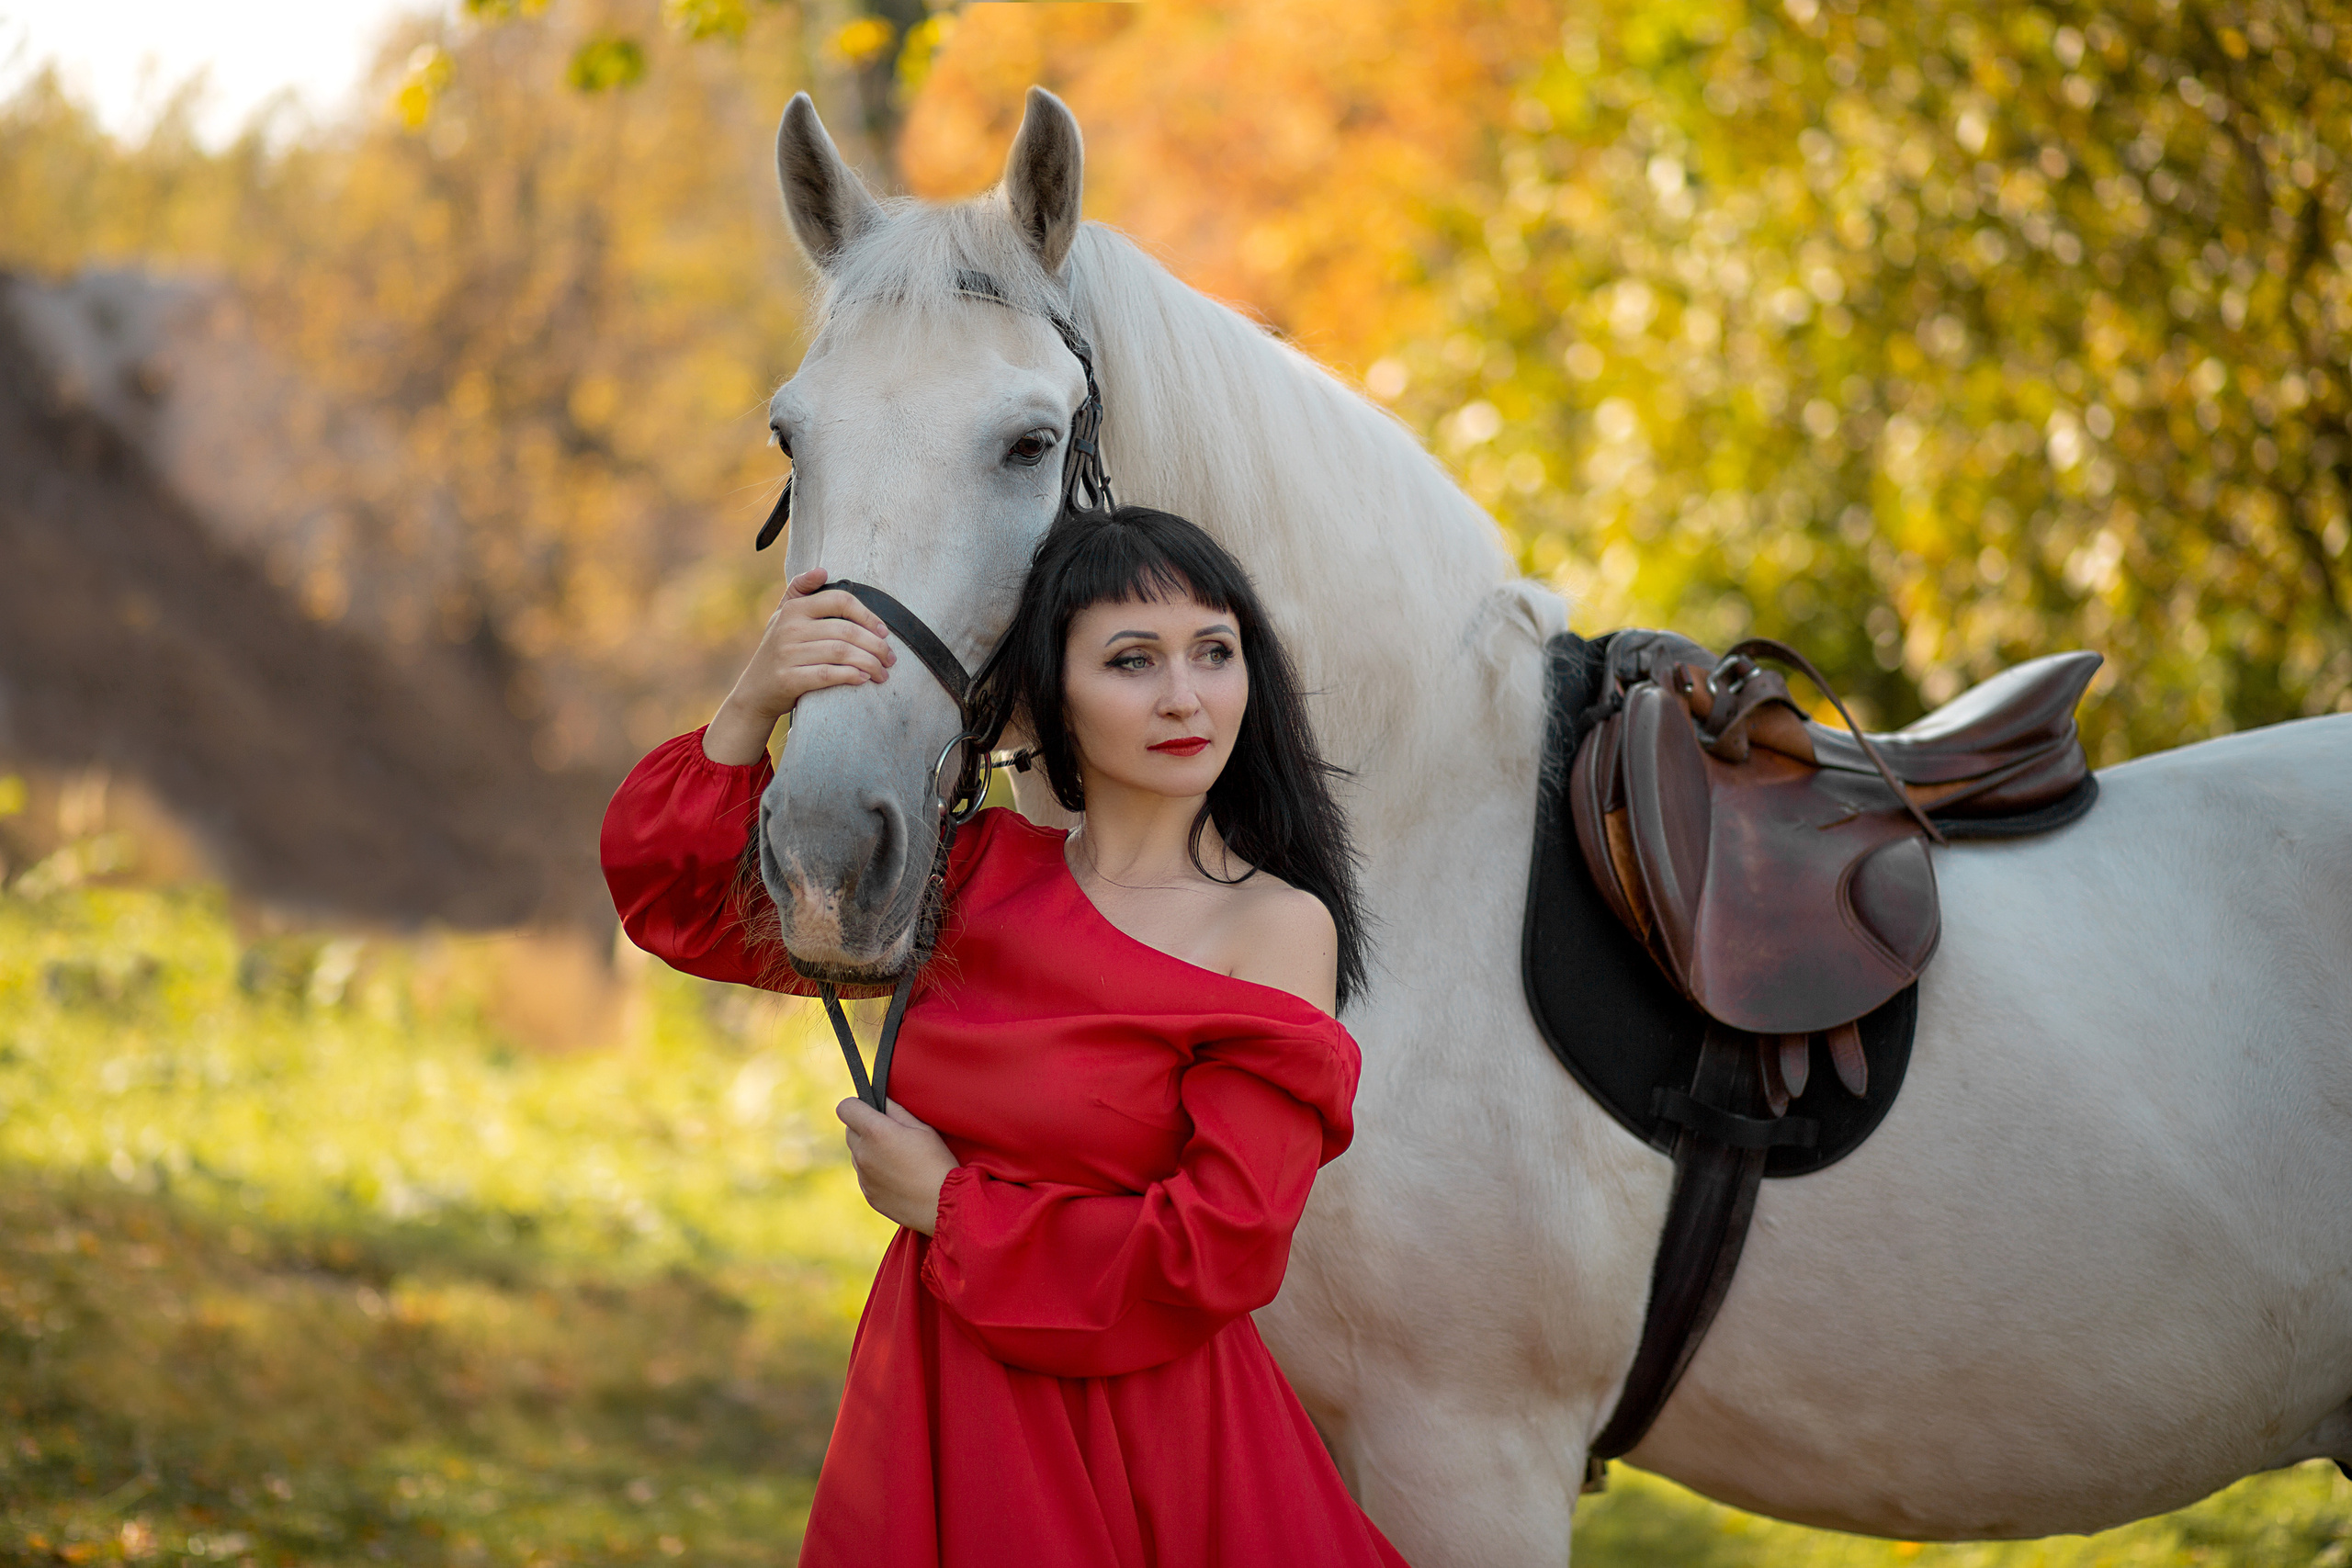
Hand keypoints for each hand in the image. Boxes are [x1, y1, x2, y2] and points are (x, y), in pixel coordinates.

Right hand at [703, 568, 896, 763]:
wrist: (755, 692)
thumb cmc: (778, 651)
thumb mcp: (783, 616)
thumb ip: (800, 591)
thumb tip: (822, 571)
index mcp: (793, 609)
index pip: (840, 601)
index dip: (868, 615)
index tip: (884, 632)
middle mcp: (788, 628)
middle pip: (846, 631)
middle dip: (876, 646)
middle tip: (890, 659)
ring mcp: (787, 654)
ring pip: (841, 653)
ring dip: (869, 663)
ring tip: (883, 673)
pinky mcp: (788, 679)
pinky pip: (827, 675)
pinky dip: (850, 676)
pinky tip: (863, 679)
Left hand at [837, 1097, 958, 1234]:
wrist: (941, 1205)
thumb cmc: (936, 1163)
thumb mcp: (922, 1129)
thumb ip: (896, 1111)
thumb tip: (882, 1101)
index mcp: (875, 1132)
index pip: (846, 1108)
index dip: (857, 1105)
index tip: (871, 1110)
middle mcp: (863, 1153)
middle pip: (849, 1130)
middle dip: (864, 1127)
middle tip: (890, 1133)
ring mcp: (863, 1176)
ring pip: (857, 1153)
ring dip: (869, 1150)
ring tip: (898, 1158)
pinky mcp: (868, 1193)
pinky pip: (864, 1174)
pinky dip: (875, 1171)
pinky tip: (899, 1176)